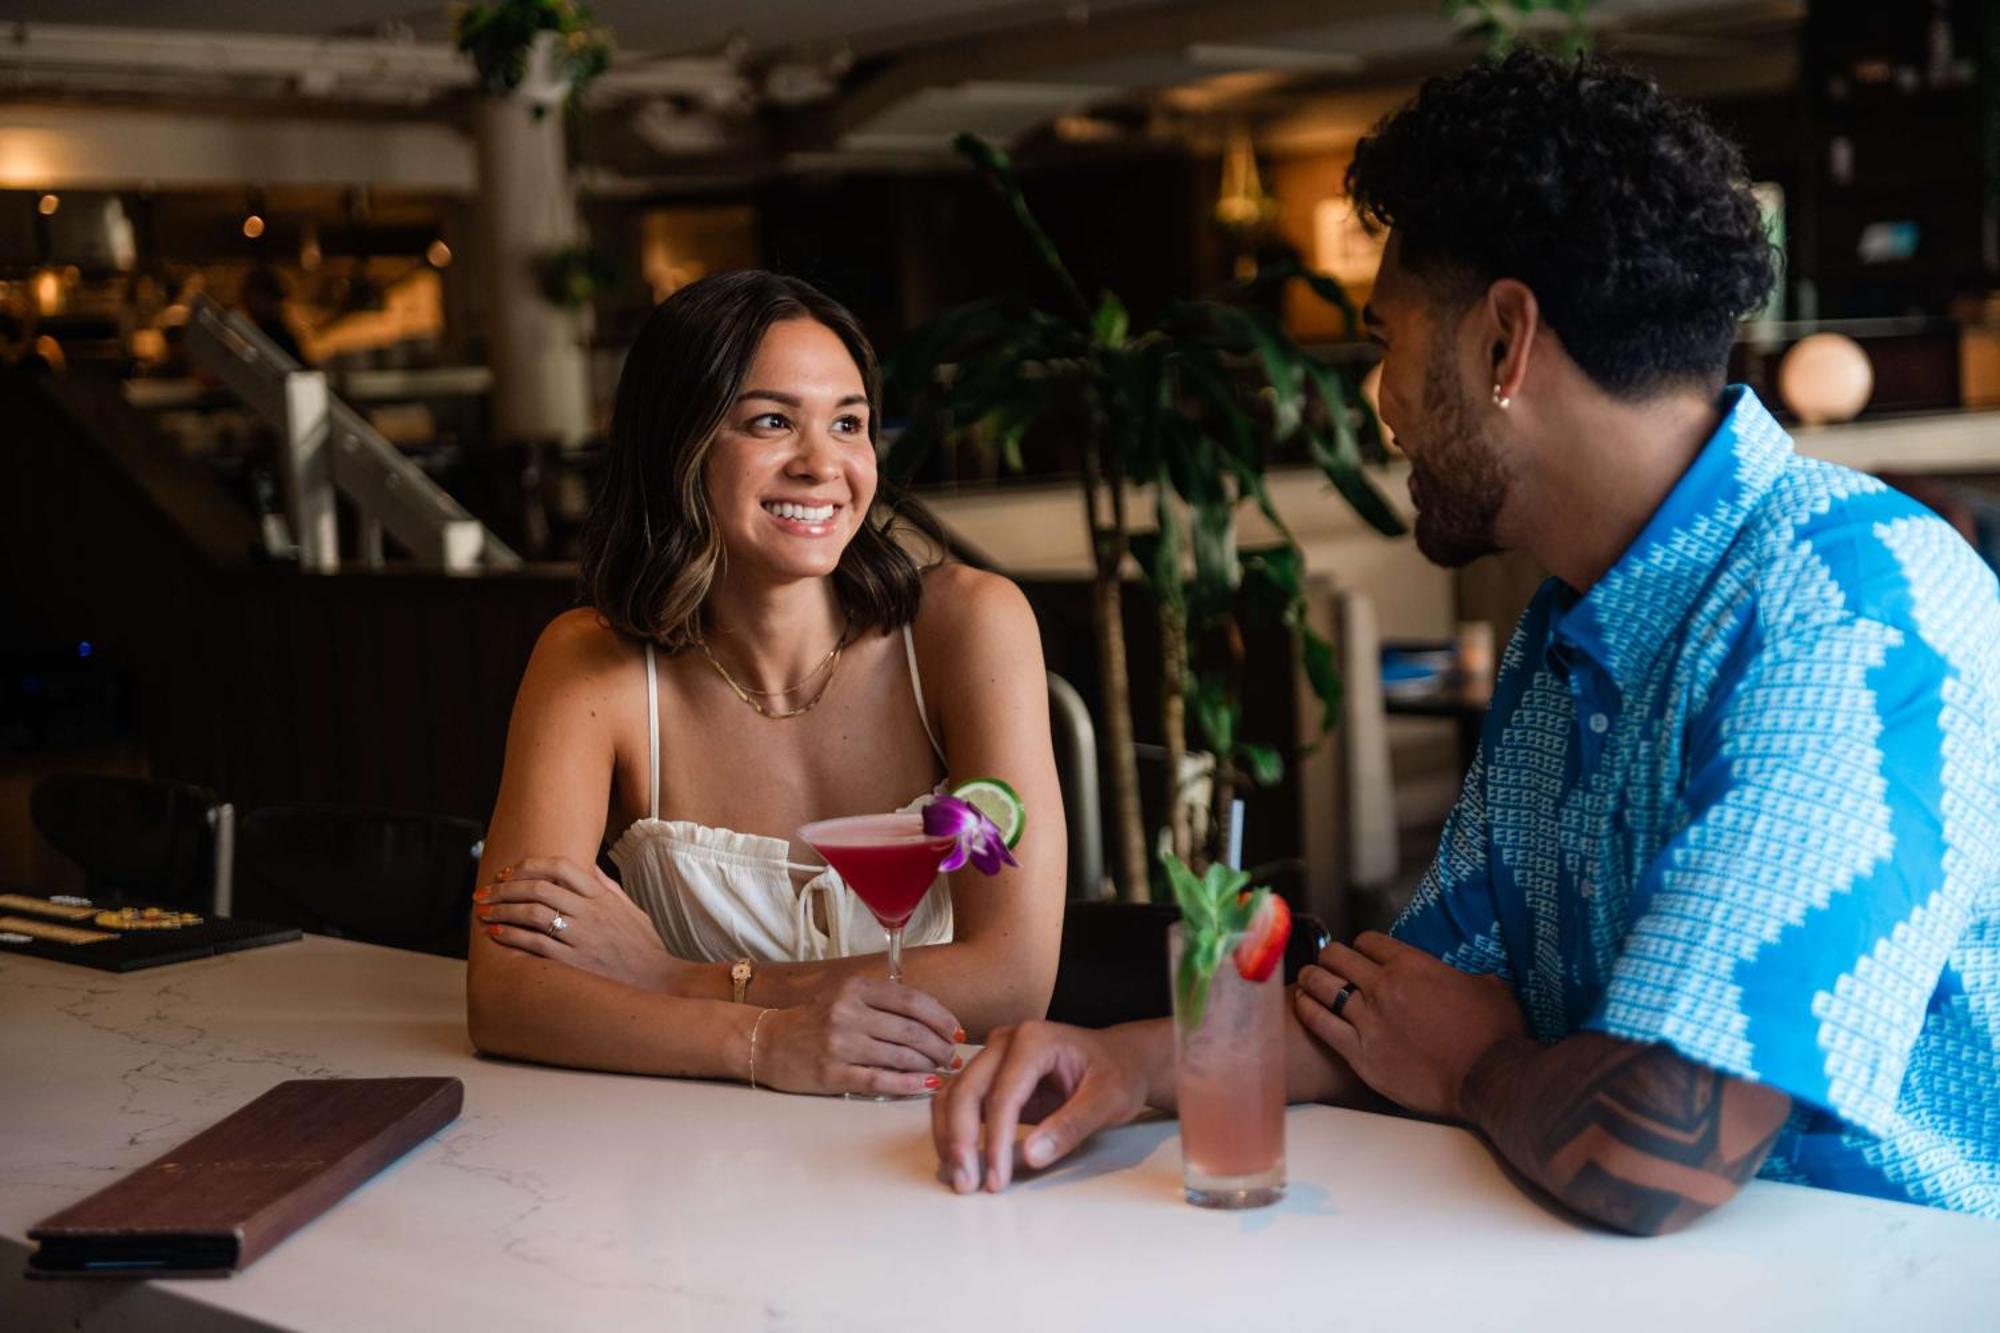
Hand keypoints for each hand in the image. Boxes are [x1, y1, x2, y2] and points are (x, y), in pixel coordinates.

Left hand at [476, 857, 683, 991]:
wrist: (659, 980)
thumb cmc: (644, 945)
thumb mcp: (631, 908)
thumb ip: (607, 886)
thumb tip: (586, 867)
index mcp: (602, 897)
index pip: (561, 867)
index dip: (529, 866)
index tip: (508, 873)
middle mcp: (591, 913)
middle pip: (539, 888)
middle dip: (505, 888)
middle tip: (484, 892)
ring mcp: (583, 937)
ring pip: (533, 914)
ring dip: (503, 910)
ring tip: (484, 912)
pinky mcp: (576, 962)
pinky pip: (537, 944)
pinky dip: (513, 936)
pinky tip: (497, 933)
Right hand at [757, 975, 962, 1097]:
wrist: (766, 1042)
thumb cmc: (814, 1021)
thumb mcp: (845, 997)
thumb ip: (882, 1002)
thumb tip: (932, 1019)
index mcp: (855, 989)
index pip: (911, 1000)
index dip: (941, 1017)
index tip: (956, 1031)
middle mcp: (848, 1013)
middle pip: (910, 1030)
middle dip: (940, 1045)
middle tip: (954, 1057)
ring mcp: (840, 1044)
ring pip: (900, 1055)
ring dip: (930, 1065)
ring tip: (944, 1071)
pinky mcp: (832, 1074)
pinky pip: (880, 1080)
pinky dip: (908, 1084)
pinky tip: (926, 1086)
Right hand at [931, 1020, 1151, 1193]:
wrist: (1121, 1058)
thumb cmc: (1118, 1074)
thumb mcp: (1108, 1101)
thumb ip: (1070, 1126)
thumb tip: (1031, 1156)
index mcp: (1035, 1040)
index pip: (1003, 1095)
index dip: (995, 1140)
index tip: (997, 1180)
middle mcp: (1005, 1041)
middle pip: (966, 1090)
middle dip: (960, 1141)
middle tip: (967, 1185)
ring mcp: (993, 1055)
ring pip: (954, 1095)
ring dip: (949, 1138)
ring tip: (961, 1178)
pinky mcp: (990, 1075)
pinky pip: (959, 1100)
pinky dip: (952, 1130)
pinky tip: (960, 1159)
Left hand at [1295, 931, 1526, 1120]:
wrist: (1488, 1079)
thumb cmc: (1496, 1035)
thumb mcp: (1491, 988)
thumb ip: (1468, 975)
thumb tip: (1469, 977)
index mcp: (1413, 965)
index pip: (1369, 941)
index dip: (1363, 946)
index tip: (1362, 955)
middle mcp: (1384, 987)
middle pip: (1337, 957)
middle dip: (1331, 957)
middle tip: (1329, 965)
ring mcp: (1368, 1020)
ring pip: (1322, 985)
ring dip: (1312, 979)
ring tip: (1308, 980)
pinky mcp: (1360, 1053)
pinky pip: (1320, 1023)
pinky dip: (1307, 1009)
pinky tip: (1301, 1004)